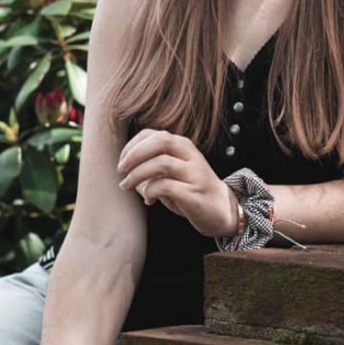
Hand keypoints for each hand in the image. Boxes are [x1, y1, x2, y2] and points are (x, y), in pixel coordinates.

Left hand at [117, 128, 236, 237]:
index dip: (132, 145)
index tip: (122, 162)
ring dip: (137, 175)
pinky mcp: (193, 193)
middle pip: (159, 141)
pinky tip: (149, 200)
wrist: (222, 210)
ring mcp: (194, 174)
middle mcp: (190, 156)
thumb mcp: (173, 172)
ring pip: (160, 163)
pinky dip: (150, 191)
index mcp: (183, 146)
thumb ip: (153, 166)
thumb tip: (126, 170)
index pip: (153, 134)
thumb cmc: (191, 190)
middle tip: (121, 170)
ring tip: (127, 186)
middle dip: (134, 154)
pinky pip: (166, 186)